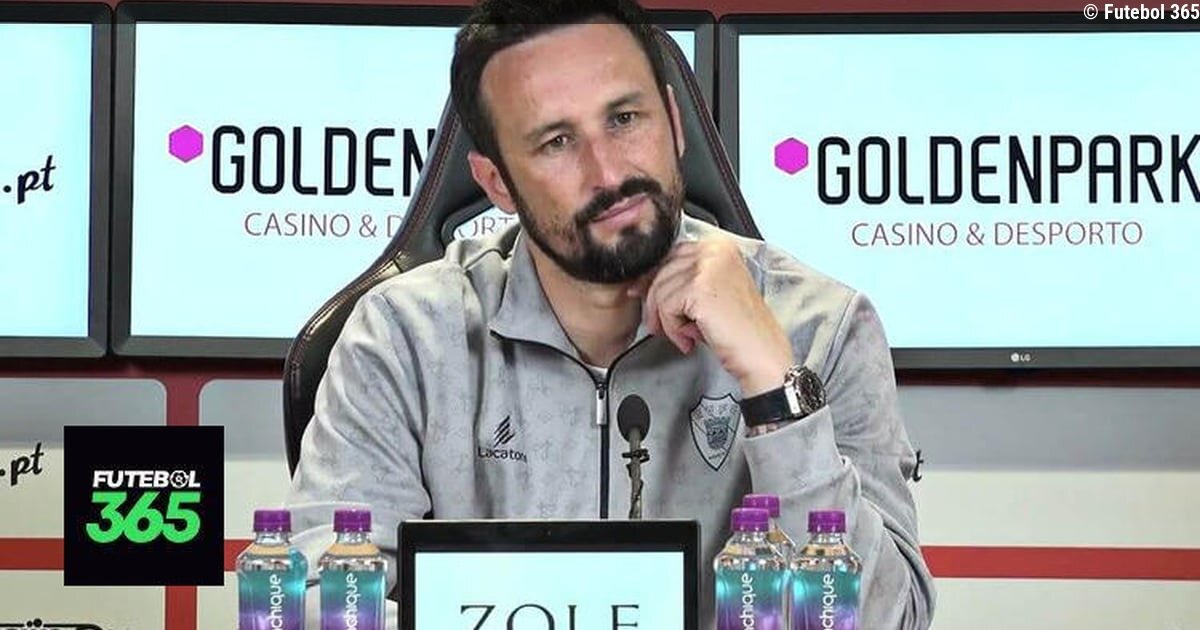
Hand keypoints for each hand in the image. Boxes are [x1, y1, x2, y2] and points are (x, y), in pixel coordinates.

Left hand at [627, 238, 793, 396]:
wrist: (761, 354)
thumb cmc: (739, 330)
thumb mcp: (708, 294)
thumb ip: (682, 280)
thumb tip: (640, 282)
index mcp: (720, 245)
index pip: (671, 255)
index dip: (655, 280)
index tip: (644, 296)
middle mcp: (716, 249)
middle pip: (662, 270)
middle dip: (655, 302)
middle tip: (662, 326)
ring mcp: (708, 266)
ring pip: (660, 290)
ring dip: (666, 320)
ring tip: (684, 335)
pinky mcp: (700, 288)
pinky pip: (666, 306)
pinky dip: (673, 328)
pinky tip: (689, 339)